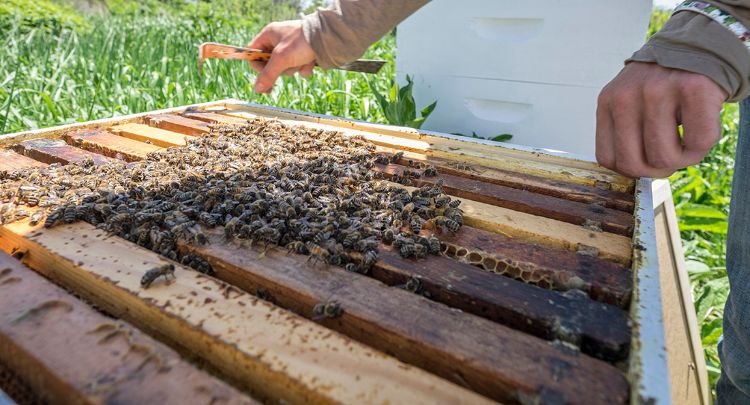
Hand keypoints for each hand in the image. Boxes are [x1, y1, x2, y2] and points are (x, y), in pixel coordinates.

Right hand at [247, 20, 316, 92]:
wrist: (328, 38)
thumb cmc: (301, 43)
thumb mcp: (281, 59)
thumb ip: (268, 75)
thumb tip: (257, 90)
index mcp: (269, 34)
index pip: (254, 52)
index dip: (257, 65)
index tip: (264, 76)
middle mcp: (279, 40)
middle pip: (270, 63)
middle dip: (281, 69)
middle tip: (287, 66)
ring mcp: (292, 47)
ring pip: (286, 68)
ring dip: (294, 68)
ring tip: (302, 61)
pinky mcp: (303, 54)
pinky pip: (299, 67)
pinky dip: (304, 68)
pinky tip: (310, 62)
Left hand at [596, 62, 726, 177]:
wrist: (698, 46)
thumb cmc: (663, 84)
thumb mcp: (629, 101)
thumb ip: (625, 131)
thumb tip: (633, 172)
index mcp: (609, 102)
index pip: (607, 158)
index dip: (630, 169)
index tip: (646, 162)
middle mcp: (628, 96)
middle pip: (633, 164)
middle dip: (655, 170)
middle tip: (670, 157)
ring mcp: (659, 91)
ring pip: (664, 157)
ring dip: (682, 160)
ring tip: (687, 143)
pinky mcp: (694, 89)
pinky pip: (698, 142)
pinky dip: (702, 147)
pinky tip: (701, 129)